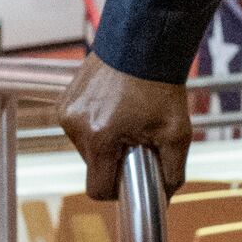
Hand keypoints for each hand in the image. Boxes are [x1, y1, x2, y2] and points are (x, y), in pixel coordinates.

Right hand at [59, 53, 192, 201]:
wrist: (143, 42)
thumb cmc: (160, 86)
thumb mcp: (177, 133)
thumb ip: (172, 172)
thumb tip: (164, 199)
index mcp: (99, 138)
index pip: (97, 190)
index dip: (118, 189)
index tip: (133, 176)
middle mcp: (76, 126)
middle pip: (93, 167)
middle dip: (115, 160)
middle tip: (137, 139)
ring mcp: (66, 112)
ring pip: (86, 148)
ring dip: (106, 142)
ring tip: (127, 118)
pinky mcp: (64, 101)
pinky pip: (80, 128)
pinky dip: (97, 124)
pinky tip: (115, 107)